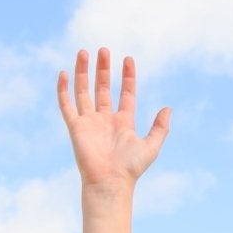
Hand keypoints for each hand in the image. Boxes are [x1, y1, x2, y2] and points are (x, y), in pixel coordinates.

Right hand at [57, 48, 170, 193]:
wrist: (110, 182)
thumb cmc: (130, 168)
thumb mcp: (151, 146)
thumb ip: (160, 127)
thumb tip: (168, 108)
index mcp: (123, 122)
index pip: (125, 94)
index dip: (127, 76)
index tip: (128, 59)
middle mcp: (105, 120)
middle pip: (103, 88)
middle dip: (103, 69)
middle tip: (103, 50)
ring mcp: (89, 122)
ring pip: (84, 91)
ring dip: (83, 72)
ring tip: (84, 52)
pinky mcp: (75, 127)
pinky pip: (67, 105)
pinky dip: (63, 90)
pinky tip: (63, 73)